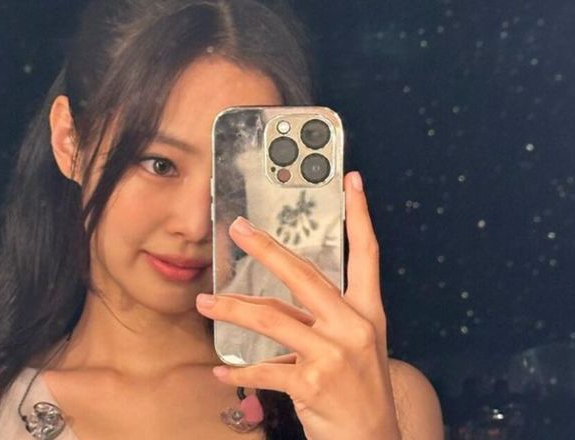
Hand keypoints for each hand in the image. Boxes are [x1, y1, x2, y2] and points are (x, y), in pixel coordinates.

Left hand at [195, 171, 400, 439]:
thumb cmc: (359, 392)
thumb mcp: (351, 348)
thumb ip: (316, 321)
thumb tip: (264, 304)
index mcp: (367, 313)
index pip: (367, 254)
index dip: (360, 215)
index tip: (350, 181)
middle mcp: (353, 327)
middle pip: (304, 276)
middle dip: (266, 249)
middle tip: (238, 230)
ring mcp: (333, 355)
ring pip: (272, 319)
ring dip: (232, 309)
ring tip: (206, 303)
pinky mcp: (312, 385)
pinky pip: (264, 371)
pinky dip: (238, 372)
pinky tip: (219, 370)